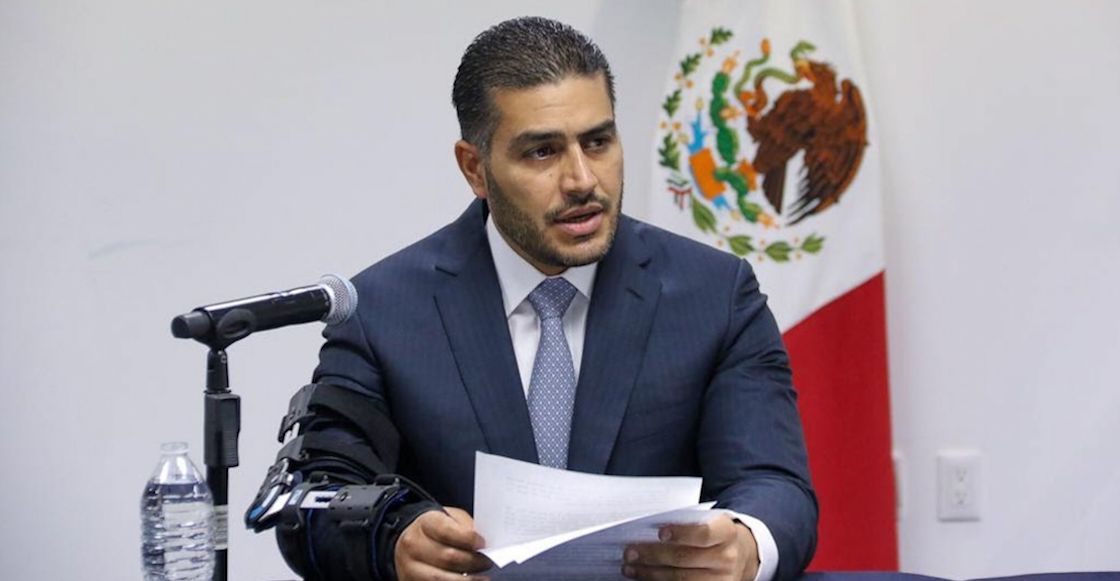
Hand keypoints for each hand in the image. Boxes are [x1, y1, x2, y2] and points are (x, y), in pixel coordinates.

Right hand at [394, 507, 491, 579]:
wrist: (412, 539)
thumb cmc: (437, 529)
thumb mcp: (452, 519)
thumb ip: (466, 529)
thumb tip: (484, 546)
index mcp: (426, 523)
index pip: (447, 531)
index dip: (468, 539)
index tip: (483, 544)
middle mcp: (413, 544)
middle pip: (447, 557)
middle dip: (472, 562)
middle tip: (487, 562)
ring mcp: (410, 566)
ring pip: (440, 578)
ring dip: (466, 580)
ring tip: (482, 579)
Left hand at [622, 514, 758, 580]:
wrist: (743, 554)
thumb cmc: (715, 534)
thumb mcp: (710, 522)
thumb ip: (687, 525)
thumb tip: (648, 532)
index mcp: (726, 532)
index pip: (703, 534)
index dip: (681, 534)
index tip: (659, 532)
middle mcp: (727, 557)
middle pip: (685, 559)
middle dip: (653, 556)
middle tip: (630, 552)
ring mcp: (723, 579)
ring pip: (681, 579)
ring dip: (650, 574)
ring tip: (630, 568)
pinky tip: (645, 578)